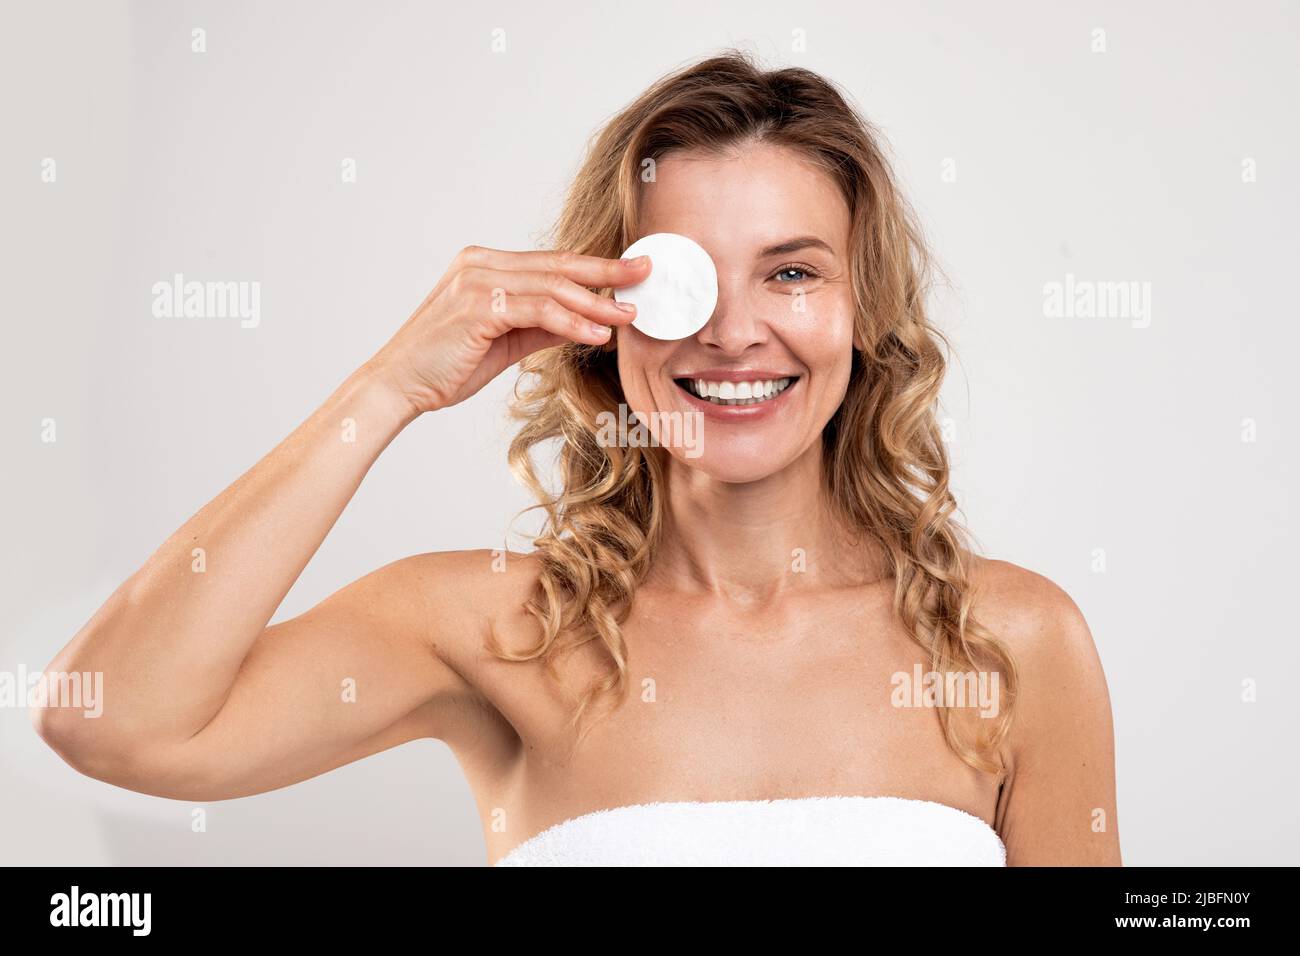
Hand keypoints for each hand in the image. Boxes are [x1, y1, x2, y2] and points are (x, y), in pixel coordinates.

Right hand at [365, 245, 650, 414]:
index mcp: (485, 264)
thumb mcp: (505, 341)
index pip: (552, 262)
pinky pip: (539, 310)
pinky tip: (597, 335)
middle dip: (607, 271)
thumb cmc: (446, 365)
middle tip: (646, 275)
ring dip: (596, 302)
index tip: (632, 271)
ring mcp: (478, 281)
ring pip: (554, 286)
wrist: (399, 384)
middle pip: (559, 265)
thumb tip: (584, 321)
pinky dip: (572, 322)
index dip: (595, 266)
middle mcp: (481, 263)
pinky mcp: (478, 306)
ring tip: (628, 316)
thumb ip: (541, 325)